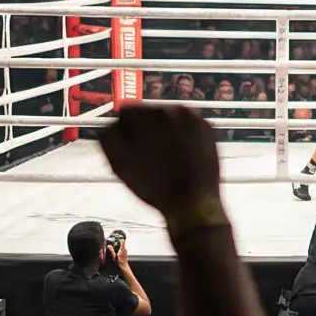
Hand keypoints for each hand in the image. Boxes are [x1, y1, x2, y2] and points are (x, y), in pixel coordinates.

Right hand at [96, 104, 223, 213]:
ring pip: (169, 120)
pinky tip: (179, 157)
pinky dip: (182, 138)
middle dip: (144, 130)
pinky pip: (188, 128)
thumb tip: (110, 126)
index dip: (123, 130)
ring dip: (163, 133)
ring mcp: (194, 119)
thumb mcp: (119, 164)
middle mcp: (173, 110)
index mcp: (149, 115)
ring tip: (163, 158)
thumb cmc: (155, 187)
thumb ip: (108, 138)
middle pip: (150, 113)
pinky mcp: (208, 130)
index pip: (127, 111)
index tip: (126, 144)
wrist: (193, 205)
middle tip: (145, 153)